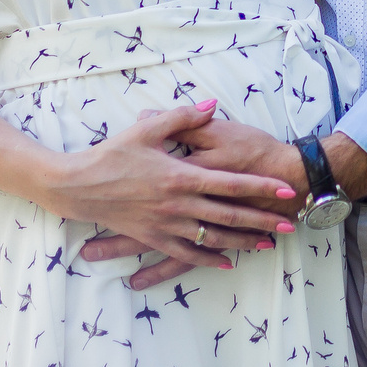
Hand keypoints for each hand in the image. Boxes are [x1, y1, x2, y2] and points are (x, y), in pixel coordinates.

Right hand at [41, 101, 298, 276]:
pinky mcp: (152, 238)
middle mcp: (177, 205)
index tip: (285, 190)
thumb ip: (182, 117)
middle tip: (290, 224)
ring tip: (268, 245)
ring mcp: (165, 225)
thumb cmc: (110, 154)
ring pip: (212, 238)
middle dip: (263, 221)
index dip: (260, 187)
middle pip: (229, 216)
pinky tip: (226, 263)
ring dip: (242, 242)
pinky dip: (208, 259)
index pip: (230, 183)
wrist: (76, 186)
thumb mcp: (146, 130)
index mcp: (180, 176)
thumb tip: (211, 104)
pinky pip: (185, 254)